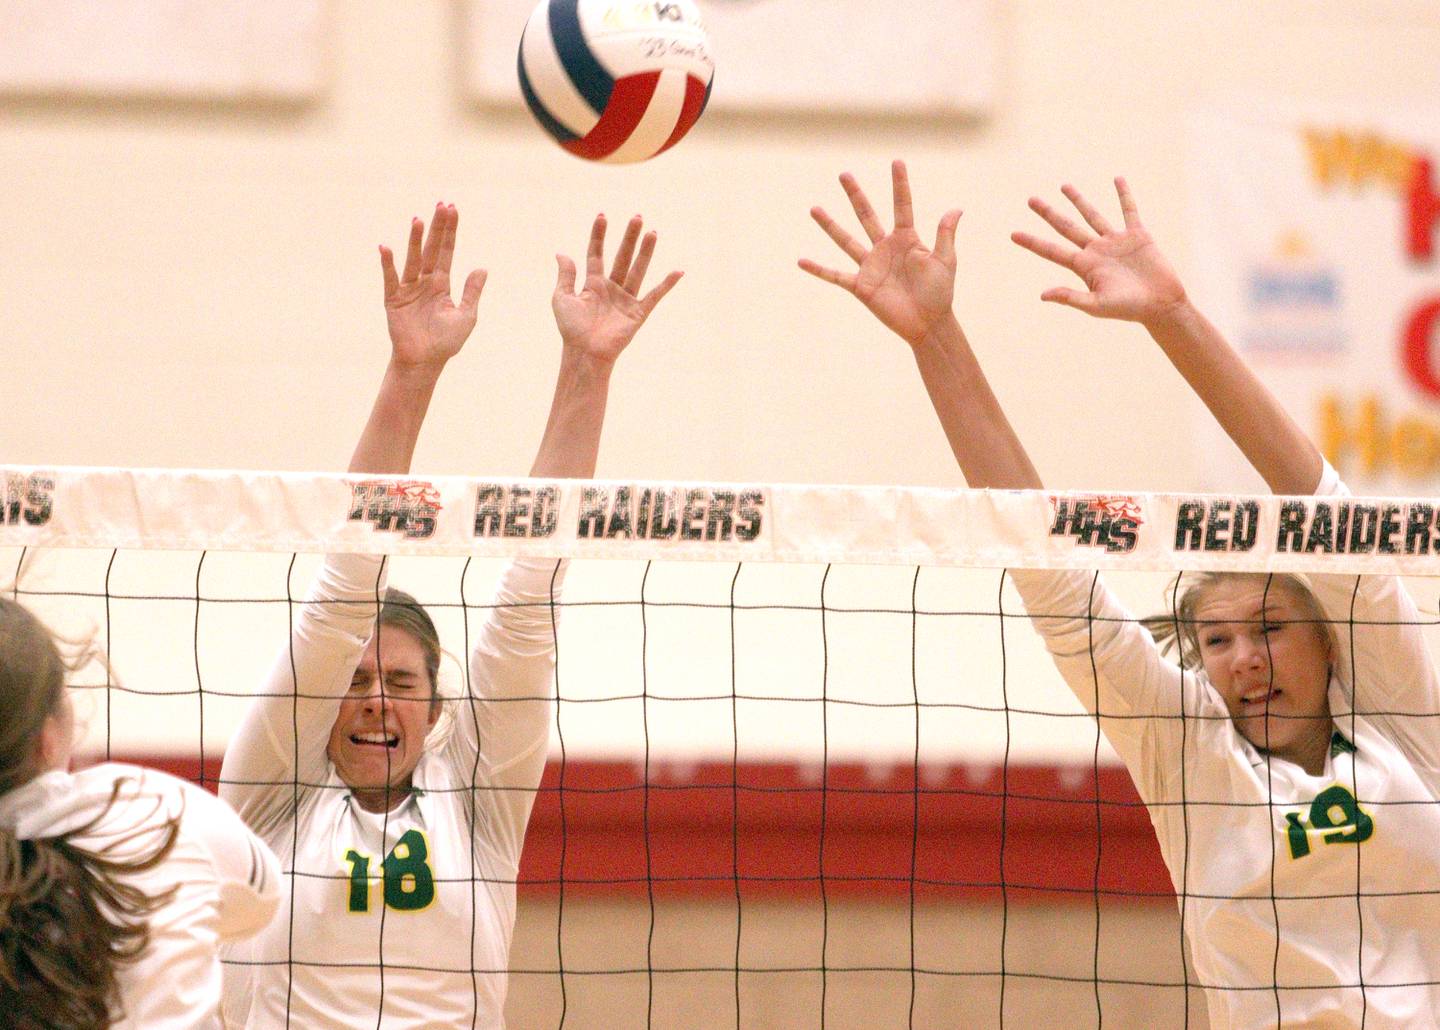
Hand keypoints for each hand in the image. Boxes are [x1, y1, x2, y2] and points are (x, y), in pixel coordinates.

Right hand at [379, 203, 486, 372]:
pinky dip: (388, 264)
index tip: (453, 209)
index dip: (450, 232)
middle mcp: (425, 282)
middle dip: (437, 228)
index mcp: (442, 284)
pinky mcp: (394, 300)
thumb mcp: (466, 316)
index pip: (447, 251)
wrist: (425, 362)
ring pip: (413, 259)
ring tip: (418, 219)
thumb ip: (472, 292)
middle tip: (441, 205)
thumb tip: (482, 268)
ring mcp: (408, 289)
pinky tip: (386, 247)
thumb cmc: (446, 342)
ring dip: (415, 240)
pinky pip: (391, 279)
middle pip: (431, 249)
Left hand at [553, 214, 682, 364]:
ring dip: (645, 252)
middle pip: (622, 257)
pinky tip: (678, 271)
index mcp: (593, 284)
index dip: (599, 236)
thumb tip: (562, 253)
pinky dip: (666, 285)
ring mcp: (626, 299)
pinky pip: (654, 296)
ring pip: (638, 270)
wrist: (585, 353)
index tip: (603, 216)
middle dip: (629, 237)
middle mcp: (611, 288)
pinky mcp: (637, 313)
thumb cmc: (571, 329)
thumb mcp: (562, 298)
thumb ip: (565, 275)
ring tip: (652, 232)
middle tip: (637, 217)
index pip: (596, 254)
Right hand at [799, 160, 962, 347]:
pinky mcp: (861, 286)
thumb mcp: (946, 261)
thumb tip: (956, 208)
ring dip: (830, 225)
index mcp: (907, 239)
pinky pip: (836, 275)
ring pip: (846, 240)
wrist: (928, 323)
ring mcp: (871, 266)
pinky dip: (818, 270)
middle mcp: (885, 248)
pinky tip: (801, 261)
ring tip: (814, 209)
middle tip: (844, 174)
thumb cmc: (940, 293)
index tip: (897, 161)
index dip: (900, 184)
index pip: (902, 206)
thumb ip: (945, 235)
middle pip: (867, 215)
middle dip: (856, 194)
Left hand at [1011, 179, 1186, 325]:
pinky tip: (1117, 179)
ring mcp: (1115, 242)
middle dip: (1048, 213)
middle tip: (1030, 200)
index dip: (1032, 243)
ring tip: (1064, 186)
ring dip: (1078, 200)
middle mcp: (1096, 251)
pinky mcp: (1138, 236)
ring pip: (1092, 215)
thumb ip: (1070, 297)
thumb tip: (1042, 295)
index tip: (1013, 234)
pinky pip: (1129, 211)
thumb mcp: (1097, 305)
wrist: (1161, 304)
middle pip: (1066, 227)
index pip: (1052, 250)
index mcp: (1084, 266)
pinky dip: (1124, 195)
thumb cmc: (1129, 309)